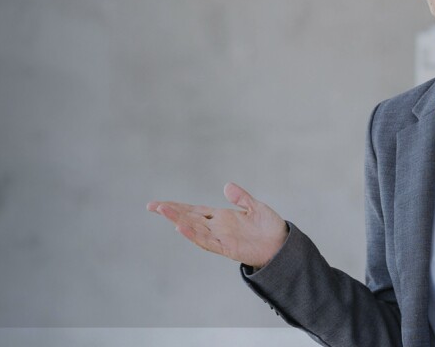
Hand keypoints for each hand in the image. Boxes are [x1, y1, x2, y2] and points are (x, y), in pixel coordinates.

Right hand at [147, 182, 289, 268]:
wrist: (282, 245)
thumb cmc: (269, 228)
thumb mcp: (254, 207)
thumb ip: (240, 198)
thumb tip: (226, 186)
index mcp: (220, 217)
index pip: (193, 210)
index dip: (177, 206)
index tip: (159, 204)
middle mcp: (216, 227)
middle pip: (188, 217)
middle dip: (170, 211)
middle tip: (152, 205)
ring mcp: (220, 237)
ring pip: (194, 228)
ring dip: (178, 219)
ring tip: (163, 210)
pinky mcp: (227, 247)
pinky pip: (207, 241)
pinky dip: (193, 234)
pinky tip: (181, 227)